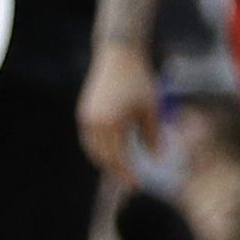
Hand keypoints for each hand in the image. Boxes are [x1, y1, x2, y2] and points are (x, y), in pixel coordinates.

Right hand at [78, 38, 163, 173]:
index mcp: (111, 123)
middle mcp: (94, 122)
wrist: (119, 53)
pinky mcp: (84, 111)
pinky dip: (99, 149)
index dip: (127, 173)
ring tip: (120, 171)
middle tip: (129, 184)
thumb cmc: (139, 79)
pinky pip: (89, 138)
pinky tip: (112, 153)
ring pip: (93, 149)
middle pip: (103, 157)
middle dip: (116, 171)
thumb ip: (153, 135)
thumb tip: (155, 159)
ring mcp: (86, 117)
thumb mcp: (151, 108)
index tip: (137, 185)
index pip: (118, 157)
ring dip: (105, 162)